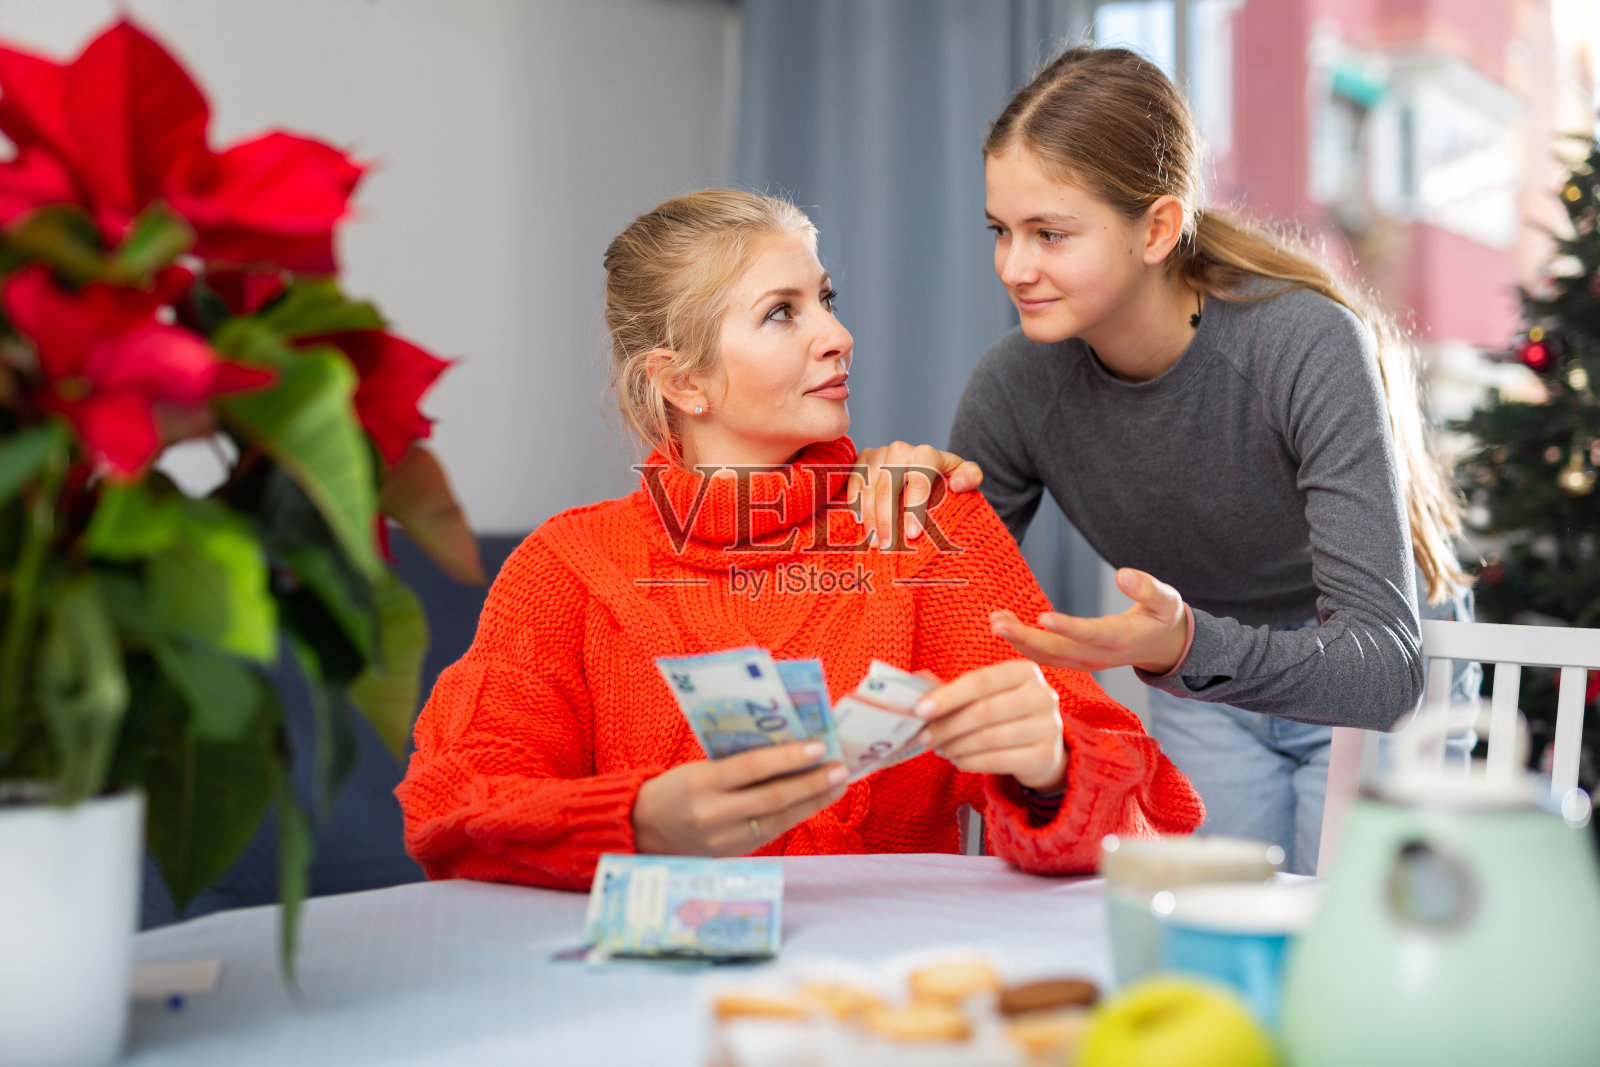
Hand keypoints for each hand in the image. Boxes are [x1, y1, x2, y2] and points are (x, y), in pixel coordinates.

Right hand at [632, 741, 846, 855]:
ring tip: (838, 784)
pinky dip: (798, 815)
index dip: (788, 757)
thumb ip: (736, 762)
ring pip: (780, 820)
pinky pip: (773, 832)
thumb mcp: (699, 768)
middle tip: (841, 768)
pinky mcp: (735, 853)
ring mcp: (726, 839)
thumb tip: (786, 747)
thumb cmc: (676, 788)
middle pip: (773, 798)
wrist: (643, 830)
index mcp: (701, 782)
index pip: (752, 767)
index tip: (819, 745)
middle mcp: (714, 813)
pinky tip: (816, 802)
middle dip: (812, 783)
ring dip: (814, 802)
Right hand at [849, 441, 982, 547]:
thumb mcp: (966, 475)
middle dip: (887, 519)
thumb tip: (957, 484)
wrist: (926, 465)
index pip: (918, 479)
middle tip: (889, 547)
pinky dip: (855, 502)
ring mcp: (879, 453)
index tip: (913, 535)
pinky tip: (860, 523)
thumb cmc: (946, 477)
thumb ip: (971, 476)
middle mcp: (900, 449)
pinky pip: (854, 480)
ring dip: (870, 517)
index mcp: (927, 453)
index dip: (914, 508)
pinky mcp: (863, 459)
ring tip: (874, 542)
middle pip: (888, 485)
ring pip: (869, 486)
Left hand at [912, 661, 1065, 790]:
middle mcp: (1043, 695)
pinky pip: (997, 760)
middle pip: (983, 711)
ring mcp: (1049, 727)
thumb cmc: (1005, 715)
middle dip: (947, 726)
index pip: (980, 681)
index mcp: (1025, 671)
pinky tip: (956, 759)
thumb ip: (952, 688)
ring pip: (988, 738)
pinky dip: (969, 761)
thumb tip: (916, 682)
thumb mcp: (985, 695)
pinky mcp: (1046, 756)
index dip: (947, 696)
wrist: (1042, 748)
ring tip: (938, 748)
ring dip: (955, 745)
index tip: (919, 710)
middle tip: (924, 736)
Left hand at [990, 567, 1188, 674]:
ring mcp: (1084, 661)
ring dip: (1018, 641)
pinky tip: (1003, 625)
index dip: (1067, 628)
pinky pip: (1045, 657)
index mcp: (1120, 639)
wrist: (1162, 647)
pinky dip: (1022, 644)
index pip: (1090, 634)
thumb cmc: (1162, 618)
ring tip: (995, 622)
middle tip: (998, 622)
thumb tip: (1124, 574)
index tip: (1041, 617)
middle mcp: (1098, 655)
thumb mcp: (1167, 601)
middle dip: (1026, 638)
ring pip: (1046, 657)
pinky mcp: (1075, 660)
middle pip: (1058, 651)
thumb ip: (1148, 588)